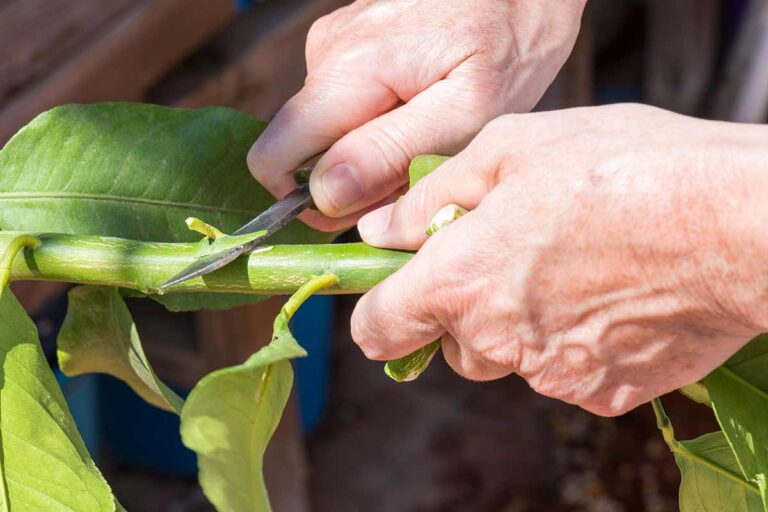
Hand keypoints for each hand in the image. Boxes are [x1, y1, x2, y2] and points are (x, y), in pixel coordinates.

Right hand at [248, 0, 585, 230]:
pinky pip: (343, 108)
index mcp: (349, 71)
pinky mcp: (349, 46)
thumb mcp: (465, 112)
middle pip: (299, 150)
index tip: (357, 210)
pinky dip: (376, 128)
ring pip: (325, 132)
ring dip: (368, 156)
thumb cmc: (509, 43)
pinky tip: (420, 117)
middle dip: (348, 181)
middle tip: (409, 179)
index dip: (303, 198)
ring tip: (427, 140)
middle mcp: (326, 54)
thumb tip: (324, 194)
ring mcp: (335, 46)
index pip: (273, 155)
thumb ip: (390, 153)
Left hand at [351, 104, 767, 415]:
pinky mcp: (603, 393)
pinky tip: (610, 294)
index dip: (379, 310)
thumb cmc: (623, 171)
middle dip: (466, 307)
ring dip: (521, 322)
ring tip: (573, 265)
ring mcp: (551, 375)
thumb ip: (430, 196)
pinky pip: (564, 371)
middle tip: (512, 254)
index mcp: (459, 282)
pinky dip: (574, 340)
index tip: (395, 290)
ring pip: (509, 357)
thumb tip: (381, 231)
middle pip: (450, 343)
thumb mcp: (511, 149)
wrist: (734, 224)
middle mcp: (497, 342)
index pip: (379, 330)